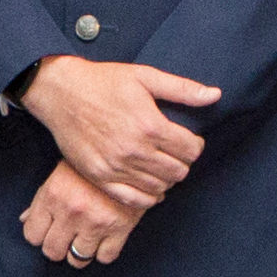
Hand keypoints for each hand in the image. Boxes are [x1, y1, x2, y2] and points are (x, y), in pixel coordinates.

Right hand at [17, 54, 218, 206]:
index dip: (195, 146)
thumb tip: (215, 95)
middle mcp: (135, 150)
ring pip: (159, 187)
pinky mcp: (100, 177)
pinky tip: (149, 186)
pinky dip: (148, 197)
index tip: (189, 141)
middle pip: (178, 172)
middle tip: (174, 153)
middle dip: (182, 163)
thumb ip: (182, 89)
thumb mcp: (145, 76)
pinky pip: (134, 200)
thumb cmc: (104, 81)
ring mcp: (116, 167)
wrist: (61, 92)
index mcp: (150, 125)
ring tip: (160, 164)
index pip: (191, 150)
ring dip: (166, 178)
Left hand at [21, 160, 150, 270]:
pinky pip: (105, 257)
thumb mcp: (61, 173)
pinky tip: (104, 238)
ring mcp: (95, 223)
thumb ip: (42, 199)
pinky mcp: (120, 229)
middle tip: (67, 235)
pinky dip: (104, 251)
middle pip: (52, 252)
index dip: (39, 234)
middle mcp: (71, 212)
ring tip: (86, 236)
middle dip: (58, 246)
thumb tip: (25, 219)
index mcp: (53, 195)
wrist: (130, 154)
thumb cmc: (92, 162)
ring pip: (77, 259)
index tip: (48, 230)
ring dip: (80, 251)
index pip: (32, 235)